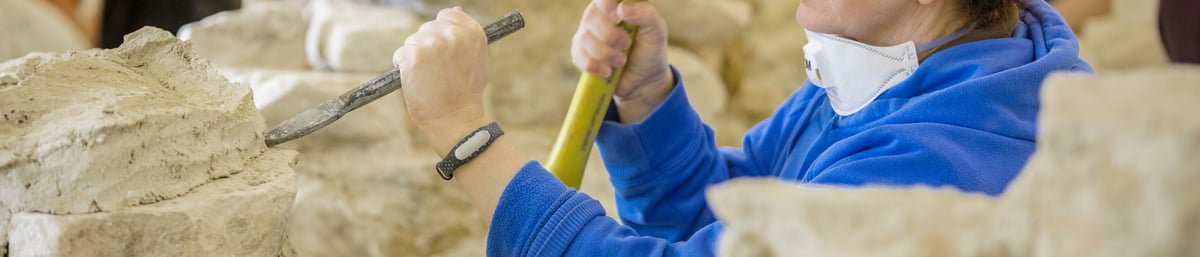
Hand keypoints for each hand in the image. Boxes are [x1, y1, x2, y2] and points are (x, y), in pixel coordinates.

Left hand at [393, 7, 490, 154]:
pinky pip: (400, 55)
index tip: (443, 52)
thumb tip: (456, 10)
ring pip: (411, 42)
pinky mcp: (413, 56)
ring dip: (415, 58)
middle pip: (426, 29)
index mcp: (472, 32)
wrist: (455, 119)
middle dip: (427, 47)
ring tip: (429, 78)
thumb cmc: (466, 92)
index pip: (447, 15)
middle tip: (437, 72)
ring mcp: (432, 44)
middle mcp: (453, 34)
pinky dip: (404, 68)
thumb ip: (465, 33)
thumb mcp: (476, 57)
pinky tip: (418, 81)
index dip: (441, 34)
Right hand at [572, 0, 673, 122]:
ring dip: (606, 54)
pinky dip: (596, 67)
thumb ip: (646, 14)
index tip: (618, 17)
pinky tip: (608, 70)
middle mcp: (597, 15)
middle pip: (591, 17)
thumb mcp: (656, 30)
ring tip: (622, 61)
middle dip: (611, 36)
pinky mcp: (580, 54)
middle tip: (627, 44)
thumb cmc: (650, 49)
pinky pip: (579, 57)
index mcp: (615, 4)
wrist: (643, 79)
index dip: (607, 5)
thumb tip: (622, 8)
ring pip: (585, 39)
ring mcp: (586, 34)